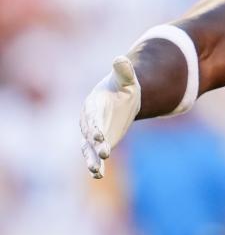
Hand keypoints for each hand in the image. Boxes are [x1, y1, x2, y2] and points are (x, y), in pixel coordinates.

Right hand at [80, 56, 141, 178]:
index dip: (95, 126)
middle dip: (95, 144)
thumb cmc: (122, 86)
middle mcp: (89, 121)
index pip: (92, 117)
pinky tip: (99, 175)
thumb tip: (121, 59)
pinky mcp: (99, 143)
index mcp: (93, 105)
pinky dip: (96, 165)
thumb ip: (123, 71)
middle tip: (104, 154)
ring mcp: (93, 134)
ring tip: (96, 172)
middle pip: (90, 135)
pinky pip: (94, 156)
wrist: (121, 97)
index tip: (99, 135)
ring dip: (91, 160)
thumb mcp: (126, 78)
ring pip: (88, 149)